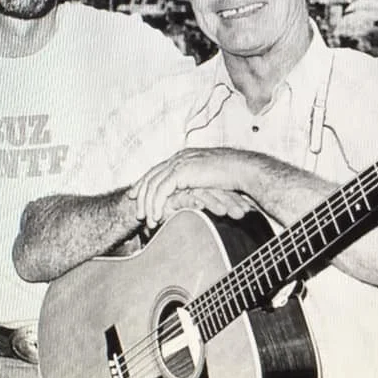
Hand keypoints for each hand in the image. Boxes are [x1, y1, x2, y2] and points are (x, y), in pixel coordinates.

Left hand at [129, 148, 252, 228]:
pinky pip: (161, 191)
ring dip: (148, 204)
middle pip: (151, 176)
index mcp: (184, 157)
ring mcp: (179, 163)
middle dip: (140, 193)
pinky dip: (157, 205)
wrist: (243, 169)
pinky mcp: (181, 172)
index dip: (145, 182)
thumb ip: (198, 182)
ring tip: (146, 220)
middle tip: (135, 210)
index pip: (157, 169)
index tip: (135, 194)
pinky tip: (156, 217)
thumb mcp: (210, 178)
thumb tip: (196, 194)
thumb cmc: (233, 175)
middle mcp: (178, 158)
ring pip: (153, 185)